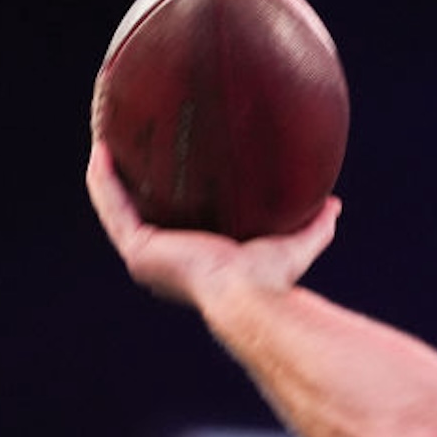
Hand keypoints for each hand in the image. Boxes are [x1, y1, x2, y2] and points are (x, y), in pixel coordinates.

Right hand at [84, 142, 339, 308]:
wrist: (250, 298)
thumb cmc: (271, 283)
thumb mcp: (294, 246)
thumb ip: (315, 227)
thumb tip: (335, 204)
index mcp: (190, 261)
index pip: (170, 225)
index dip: (162, 198)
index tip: (164, 167)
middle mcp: (161, 261)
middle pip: (137, 213)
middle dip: (129, 181)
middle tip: (128, 146)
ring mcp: (146, 256)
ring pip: (116, 206)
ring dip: (107, 173)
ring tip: (104, 138)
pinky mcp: (138, 248)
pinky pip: (112, 205)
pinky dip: (103, 179)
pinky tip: (101, 148)